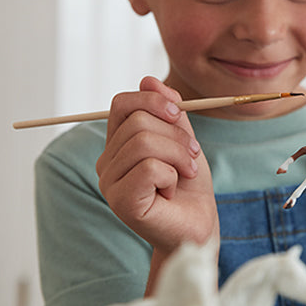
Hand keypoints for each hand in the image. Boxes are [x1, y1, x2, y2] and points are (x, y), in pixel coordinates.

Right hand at [96, 76, 218, 260]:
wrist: (198, 225)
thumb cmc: (189, 185)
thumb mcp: (183, 139)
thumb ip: (168, 111)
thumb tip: (148, 80)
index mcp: (118, 143)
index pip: (122, 103)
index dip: (153, 101)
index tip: (179, 114)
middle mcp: (107, 161)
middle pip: (137, 122)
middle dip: (176, 135)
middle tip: (190, 157)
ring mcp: (110, 182)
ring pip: (143, 142)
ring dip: (177, 156)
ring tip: (183, 175)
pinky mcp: (120, 202)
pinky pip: (149, 168)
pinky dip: (171, 177)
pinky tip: (171, 193)